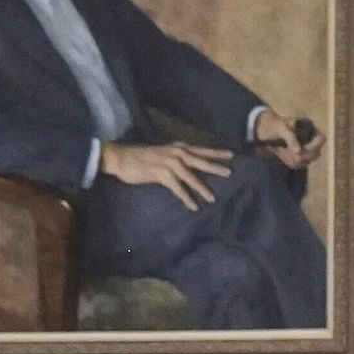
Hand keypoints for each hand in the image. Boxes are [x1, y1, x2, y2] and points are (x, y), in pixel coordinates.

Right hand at [96, 139, 233, 209]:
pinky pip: (178, 188)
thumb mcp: (164, 153)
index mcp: (178, 147)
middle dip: (216, 167)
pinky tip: (193, 206)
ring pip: (192, 176)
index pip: (201, 149)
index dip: (216, 152)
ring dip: (202, 188)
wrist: (122, 158)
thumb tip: (190, 166)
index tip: (231, 154)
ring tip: (212, 198)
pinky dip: (186, 198)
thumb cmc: (141, 157)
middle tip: (230, 173)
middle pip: (201, 160)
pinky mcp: (162, 174)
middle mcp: (177, 153)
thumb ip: (177, 157)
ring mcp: (170, 163)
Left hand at [248, 108, 321, 168]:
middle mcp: (308, 139)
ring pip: (308, 161)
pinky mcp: (295, 156)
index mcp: (308, 128)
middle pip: (316, 153)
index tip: (303, 148)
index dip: (315, 146)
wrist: (260, 129)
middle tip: (293, 155)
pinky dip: (292, 163)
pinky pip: (299, 165)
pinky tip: (283, 157)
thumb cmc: (271, 124)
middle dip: (305, 156)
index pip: (321, 139)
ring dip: (297, 161)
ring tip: (285, 154)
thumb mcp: (280, 127)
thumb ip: (290, 137)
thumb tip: (299, 151)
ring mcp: (302, 149)